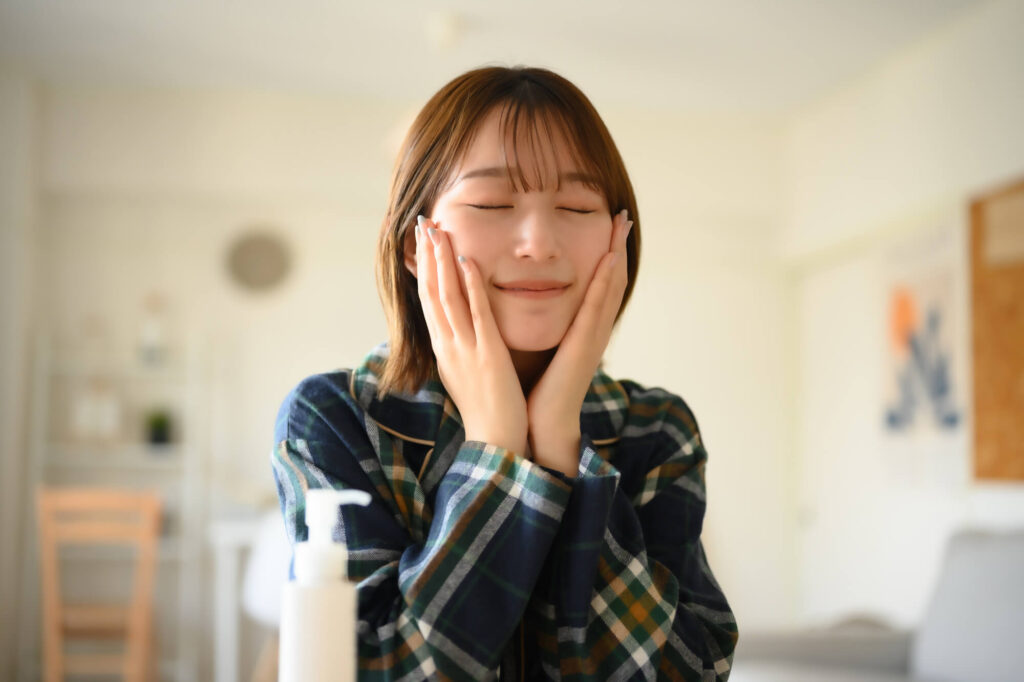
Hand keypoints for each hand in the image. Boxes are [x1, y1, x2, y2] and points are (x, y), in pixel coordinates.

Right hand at [415, 216, 528, 455]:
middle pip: (431, 292)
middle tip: (423, 222)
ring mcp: (465, 349)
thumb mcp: (466, 371)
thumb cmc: (486, 410)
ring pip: (447, 297)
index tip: (421, 240)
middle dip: (426, 255)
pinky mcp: (488, 355)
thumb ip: (461, 345)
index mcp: (444, 348)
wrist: (496, 443)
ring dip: (441, 261)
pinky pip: (477, 315)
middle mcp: (448, 345)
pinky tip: (469, 261)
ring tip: (438, 231)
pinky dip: (471, 287)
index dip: (423, 268)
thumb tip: (456, 326)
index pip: (428, 300)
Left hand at [526, 209, 631, 475]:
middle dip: (617, 246)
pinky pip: (596, 308)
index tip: (607, 226)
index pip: (597, 285)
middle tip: (622, 215)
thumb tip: (528, 306)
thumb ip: (543, 328)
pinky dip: (606, 281)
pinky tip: (610, 259)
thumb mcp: (542, 350)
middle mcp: (592, 331)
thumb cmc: (536, 393)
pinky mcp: (584, 346)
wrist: (540, 428)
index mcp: (581, 331)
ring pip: (610, 288)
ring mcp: (592, 338)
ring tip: (621, 225)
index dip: (606, 255)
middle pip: (611, 280)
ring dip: (617, 254)